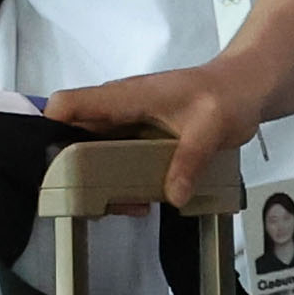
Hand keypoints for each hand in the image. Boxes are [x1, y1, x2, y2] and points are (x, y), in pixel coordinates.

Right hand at [46, 60, 263, 208]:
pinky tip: (141, 200)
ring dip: (101, 180)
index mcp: (126, 97)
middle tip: (96, 203)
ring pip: (94, 150)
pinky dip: (121, 179)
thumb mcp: (211, 128)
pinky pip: (117, 157)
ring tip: (128, 206)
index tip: (53, 166)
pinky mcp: (140, 134)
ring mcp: (128, 122)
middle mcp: (118, 109)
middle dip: (74, 170)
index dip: (49, 128)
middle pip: (74, 135)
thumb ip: (190, 160)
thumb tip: (173, 196)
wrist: (244, 88)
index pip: (68, 104)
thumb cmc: (226, 96)